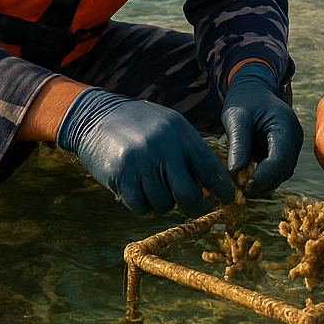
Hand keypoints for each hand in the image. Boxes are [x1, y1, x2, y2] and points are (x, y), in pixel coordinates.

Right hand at [56, 88, 233, 216]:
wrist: (96, 117)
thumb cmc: (140, 125)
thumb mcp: (169, 127)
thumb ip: (190, 151)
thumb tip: (214, 185)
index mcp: (180, 132)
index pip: (210, 167)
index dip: (222, 188)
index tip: (227, 200)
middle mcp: (163, 147)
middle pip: (188, 195)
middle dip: (194, 207)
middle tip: (192, 207)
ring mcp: (141, 162)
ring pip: (164, 204)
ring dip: (162, 203)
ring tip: (155, 187)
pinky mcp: (121, 176)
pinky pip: (141, 207)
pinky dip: (143, 205)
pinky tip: (139, 190)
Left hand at [220, 62, 302, 194]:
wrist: (254, 89)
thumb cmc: (244, 100)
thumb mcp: (236, 118)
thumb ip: (238, 144)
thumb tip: (235, 172)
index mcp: (285, 126)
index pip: (280, 160)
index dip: (263, 177)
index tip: (243, 186)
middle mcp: (294, 138)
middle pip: (283, 170)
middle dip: (262, 183)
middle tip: (239, 189)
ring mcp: (292, 146)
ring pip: (281, 173)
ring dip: (263, 182)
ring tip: (240, 183)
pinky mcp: (286, 151)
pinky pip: (278, 170)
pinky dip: (264, 176)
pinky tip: (247, 176)